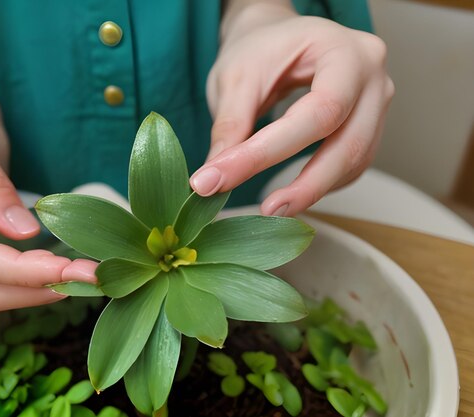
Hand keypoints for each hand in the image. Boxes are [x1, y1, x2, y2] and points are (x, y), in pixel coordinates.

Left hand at [190, 1, 393, 215]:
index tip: (223, 179)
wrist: (275, 37)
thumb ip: (228, 127)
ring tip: (274, 207)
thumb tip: (213, 181)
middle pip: (349, 142)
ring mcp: (377, 102)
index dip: (269, 152)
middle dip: (307, 184)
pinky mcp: (369, 126)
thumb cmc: (258, 49)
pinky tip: (294, 192)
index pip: (317, 112)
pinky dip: (323, 184)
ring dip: (316, 190)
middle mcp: (372, 75)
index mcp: (343, 50)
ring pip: (356, 160)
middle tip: (267, 210)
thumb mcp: (234, 78)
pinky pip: (353, 165)